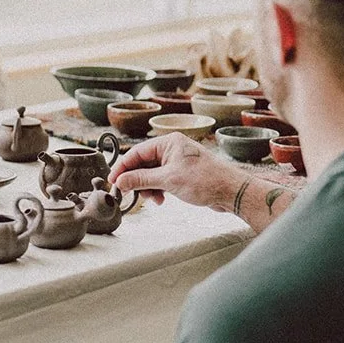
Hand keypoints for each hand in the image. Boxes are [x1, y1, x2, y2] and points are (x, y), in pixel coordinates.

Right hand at [108, 133, 245, 209]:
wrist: (230, 191)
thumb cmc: (206, 180)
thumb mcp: (168, 180)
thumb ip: (141, 179)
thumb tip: (120, 181)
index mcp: (169, 142)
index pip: (137, 153)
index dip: (123, 167)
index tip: (113, 180)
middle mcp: (172, 149)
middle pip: (143, 164)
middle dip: (136, 180)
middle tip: (129, 193)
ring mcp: (177, 162)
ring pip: (151, 174)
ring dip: (148, 187)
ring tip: (152, 198)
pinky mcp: (182, 174)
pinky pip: (161, 180)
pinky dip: (158, 190)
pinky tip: (161, 199)